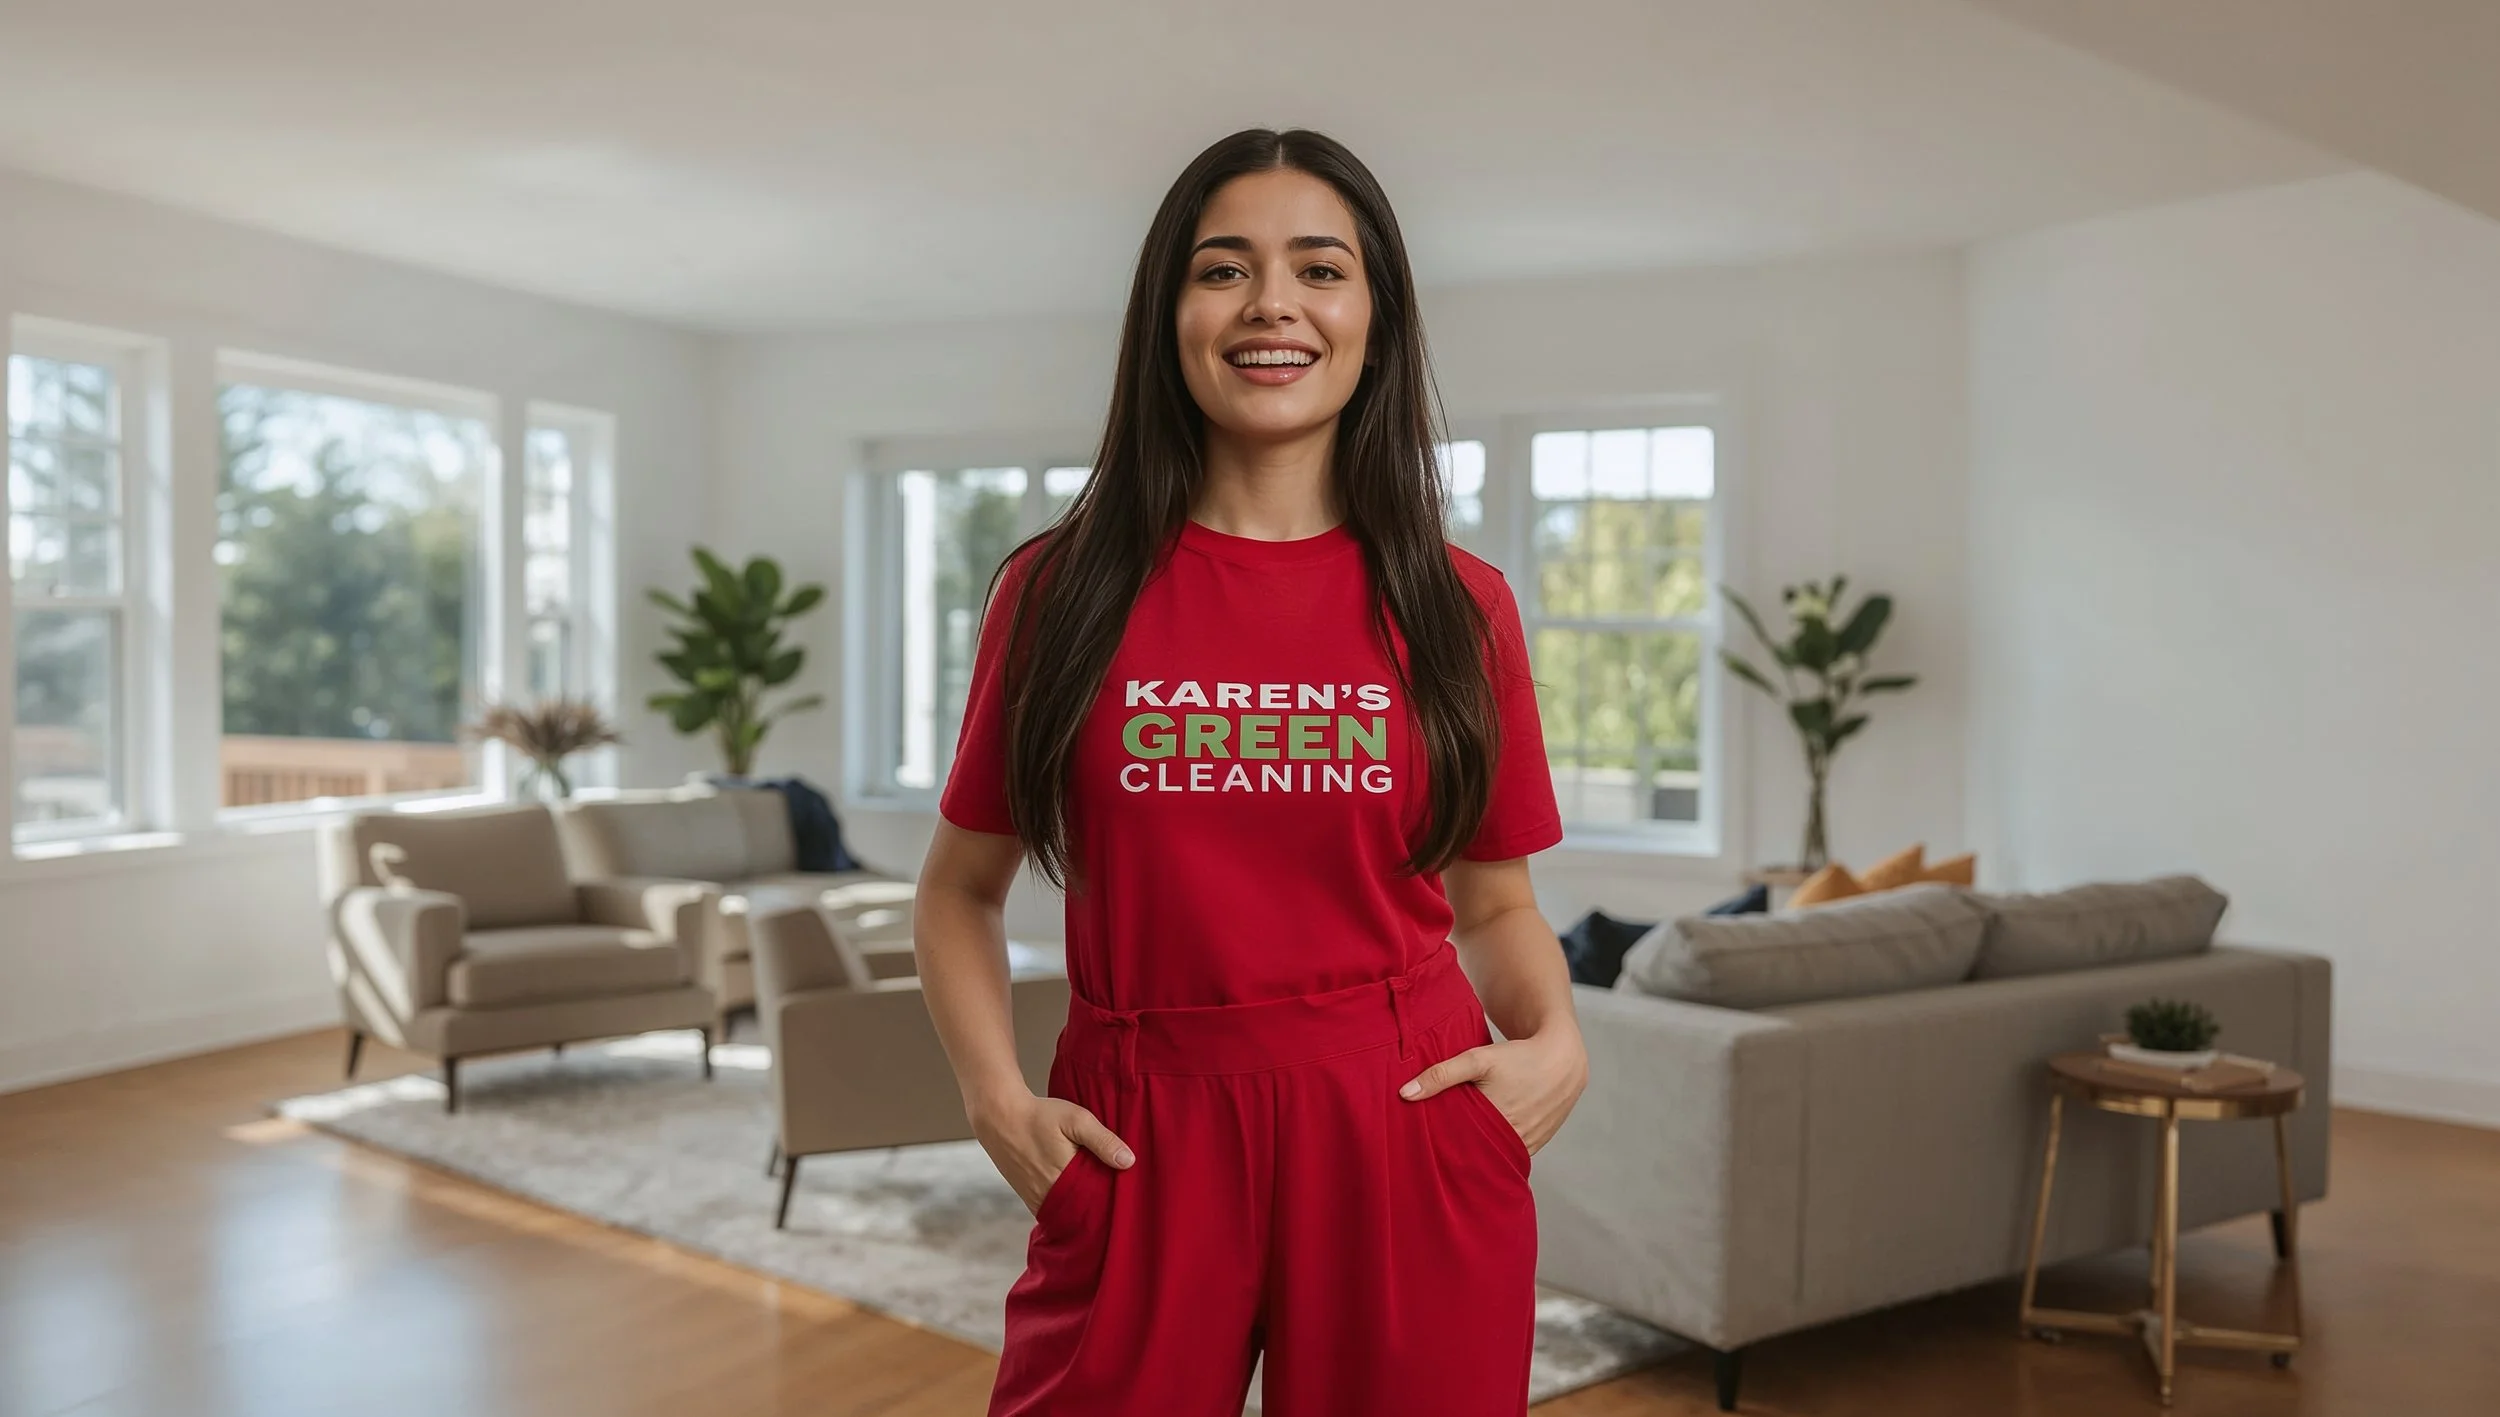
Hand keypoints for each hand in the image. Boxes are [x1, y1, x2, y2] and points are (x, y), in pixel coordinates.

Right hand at [971, 1090, 1136, 1214]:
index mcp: (1064, 1180)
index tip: (1124, 1198)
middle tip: (1114, 1199)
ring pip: (1066, 1213)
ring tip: (1097, 1196)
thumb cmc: (1040, 1116)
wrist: (999, 1116)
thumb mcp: (1077, 1120)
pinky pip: (1051, 1209)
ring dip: (1080, 1208)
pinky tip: (1076, 1194)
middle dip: (1097, 1208)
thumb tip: (1129, 1162)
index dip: (1110, 1203)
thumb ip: (1103, 1141)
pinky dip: (1064, 1206)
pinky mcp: (1027, 1195)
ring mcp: (1035, 1198)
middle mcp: (1047, 1195)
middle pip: (1081, 1212)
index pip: (1095, 1205)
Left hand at [1396, 1028, 1587, 1153]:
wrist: (1563, 1060)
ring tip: (1457, 1146)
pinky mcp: (1534, 1146)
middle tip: (1434, 1147)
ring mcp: (1525, 1146)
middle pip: (1474, 1153)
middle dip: (1456, 1151)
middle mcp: (1512, 1139)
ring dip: (1476, 1152)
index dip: (1439, 1146)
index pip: (1457, 1145)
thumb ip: (1441, 1075)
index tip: (1422, 1143)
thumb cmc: (1519, 1057)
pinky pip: (1508, 1155)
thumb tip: (1405, 1093)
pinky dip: (1495, 1150)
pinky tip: (1482, 1142)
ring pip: (1492, 1156)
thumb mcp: (1478, 1059)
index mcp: (1494, 1122)